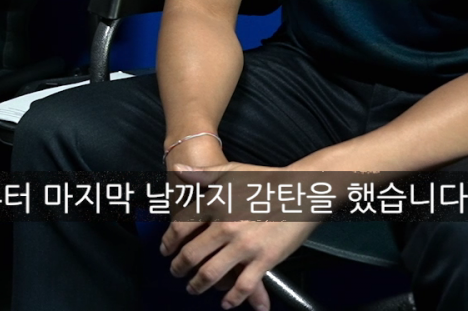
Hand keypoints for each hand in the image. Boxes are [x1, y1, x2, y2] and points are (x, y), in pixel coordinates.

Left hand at [161, 160, 317, 310]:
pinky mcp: (264, 259)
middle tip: (176, 272)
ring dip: (197, 285)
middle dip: (179, 268)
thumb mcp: (231, 171)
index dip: (168, 243)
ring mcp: (244, 245)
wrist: (302, 191)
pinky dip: (231, 299)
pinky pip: (242, 285)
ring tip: (193, 288)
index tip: (165, 250)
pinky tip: (226, 303)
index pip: (180, 228)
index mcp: (214, 204)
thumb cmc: (265, 179)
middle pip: (191, 255)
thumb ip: (202, 174)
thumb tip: (178, 169)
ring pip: (211, 273)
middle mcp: (225, 226)